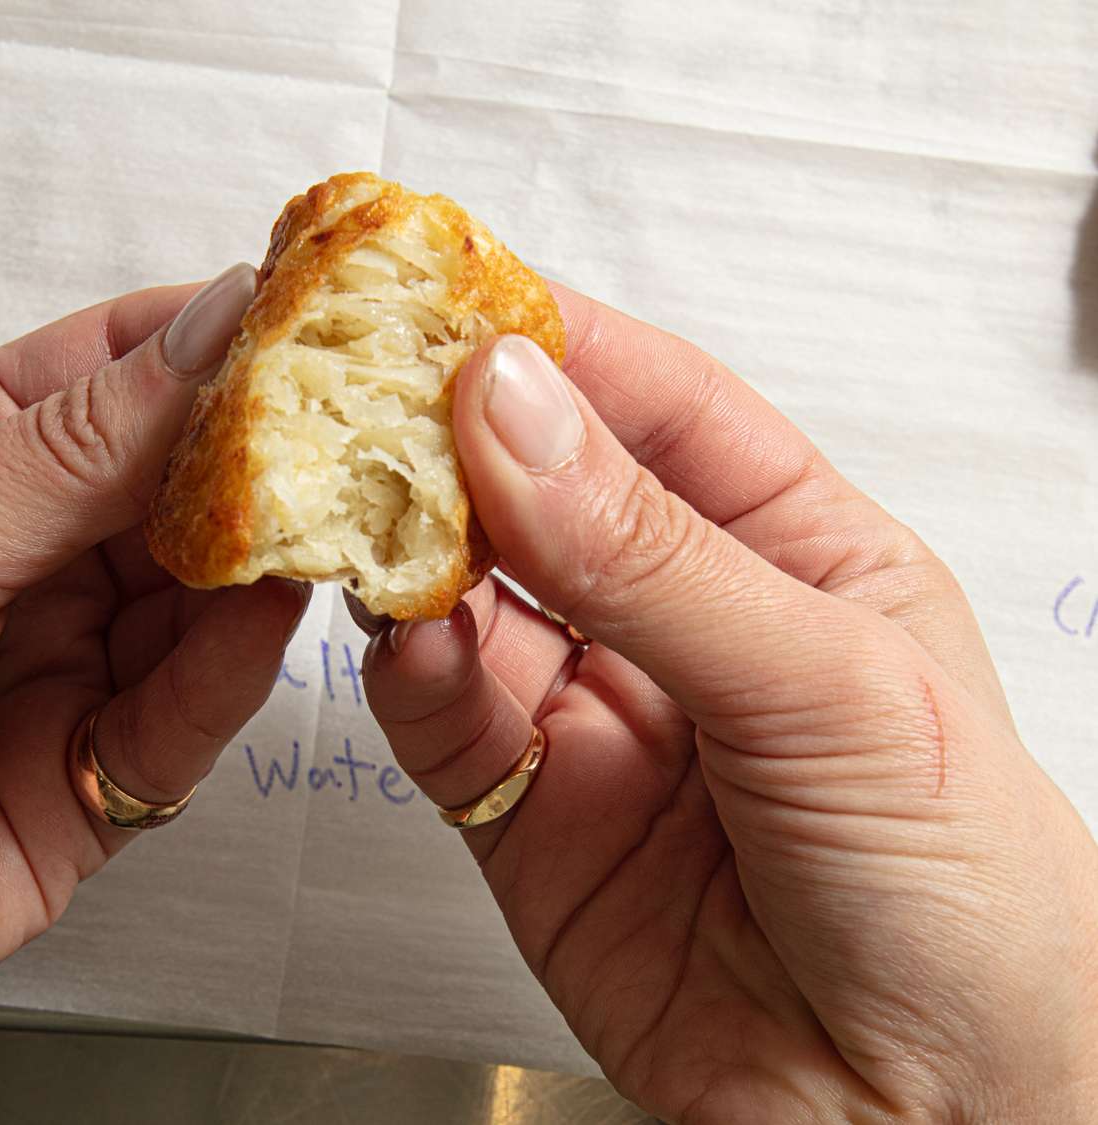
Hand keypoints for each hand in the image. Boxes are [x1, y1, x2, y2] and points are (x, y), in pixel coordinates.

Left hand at [0, 265, 307, 1121]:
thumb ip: (71, 449)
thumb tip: (214, 323)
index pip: (107, 374)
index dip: (203, 339)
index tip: (303, 307)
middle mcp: (26, 556)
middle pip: (173, 486)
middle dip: (255, 455)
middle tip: (348, 415)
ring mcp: (68, 665)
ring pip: (200, 597)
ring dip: (260, 559)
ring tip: (329, 512)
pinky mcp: (98, 777)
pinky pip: (186, 711)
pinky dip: (231, 667)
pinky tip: (267, 615)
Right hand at [358, 290, 1097, 1122]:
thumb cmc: (966, 899)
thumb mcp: (830, 688)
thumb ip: (656, 556)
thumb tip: (516, 412)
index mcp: (791, 551)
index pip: (656, 406)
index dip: (554, 344)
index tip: (450, 294)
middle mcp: (679, 619)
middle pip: (540, 490)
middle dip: (451, 437)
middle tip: (367, 387)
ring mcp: (596, 712)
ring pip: (470, 594)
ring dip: (409, 549)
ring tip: (359, 505)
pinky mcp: (523, 811)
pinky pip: (441, 714)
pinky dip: (405, 672)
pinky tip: (396, 636)